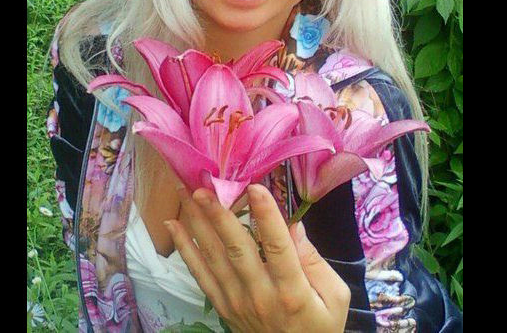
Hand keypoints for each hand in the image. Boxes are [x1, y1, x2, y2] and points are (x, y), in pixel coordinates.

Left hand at [164, 183, 349, 332]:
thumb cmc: (319, 324)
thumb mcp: (334, 296)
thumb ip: (314, 259)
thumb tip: (294, 224)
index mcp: (291, 290)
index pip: (277, 247)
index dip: (266, 216)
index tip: (255, 187)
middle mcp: (260, 294)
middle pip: (236, 249)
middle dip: (219, 215)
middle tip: (204, 187)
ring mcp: (236, 300)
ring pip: (213, 256)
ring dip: (197, 222)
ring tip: (185, 192)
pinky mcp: (222, 305)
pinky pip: (199, 274)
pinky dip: (184, 248)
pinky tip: (172, 225)